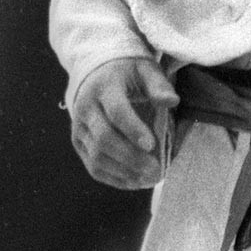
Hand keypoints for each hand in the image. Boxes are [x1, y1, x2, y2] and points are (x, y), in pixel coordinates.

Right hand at [69, 56, 177, 189]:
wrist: (94, 73)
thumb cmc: (126, 73)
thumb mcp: (144, 69)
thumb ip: (158, 84)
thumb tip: (171, 101)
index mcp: (103, 87)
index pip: (116, 111)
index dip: (133, 129)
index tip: (152, 145)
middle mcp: (85, 108)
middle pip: (104, 138)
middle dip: (131, 157)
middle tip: (156, 170)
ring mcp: (79, 127)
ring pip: (97, 156)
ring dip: (124, 172)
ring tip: (149, 178)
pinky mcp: (78, 142)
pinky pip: (93, 166)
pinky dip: (114, 178)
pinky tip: (134, 181)